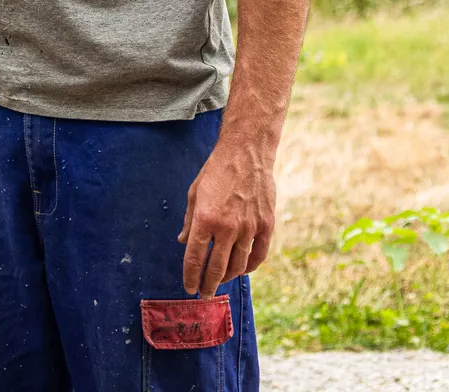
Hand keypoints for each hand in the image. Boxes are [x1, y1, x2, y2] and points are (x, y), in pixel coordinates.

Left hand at [177, 136, 275, 295]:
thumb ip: (189, 222)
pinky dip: (250, 267)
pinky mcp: (266, 225)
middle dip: (208, 285)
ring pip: (238, 265)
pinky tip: (242, 270)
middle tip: (204, 294)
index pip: (194, 258)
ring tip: (221, 282)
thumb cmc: (216, 172)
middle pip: (216, 267)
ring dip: (228, 278)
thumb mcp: (194, 194)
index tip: (189, 287)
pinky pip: (259, 255)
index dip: (190, 277)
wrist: (245, 154)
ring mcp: (249, 227)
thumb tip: (182, 242)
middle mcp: (227, 227)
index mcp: (205, 219)